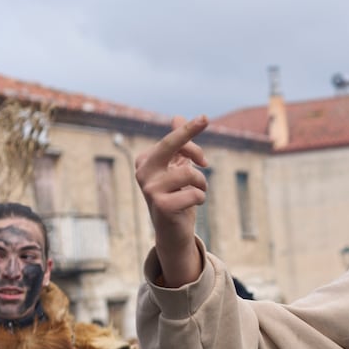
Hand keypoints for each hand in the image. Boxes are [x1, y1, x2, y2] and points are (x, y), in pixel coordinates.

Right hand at [135, 115, 210, 286]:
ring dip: (202, 182)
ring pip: (189, 173)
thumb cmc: (177, 197)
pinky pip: (194, 193)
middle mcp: (143, 172)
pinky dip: (200, 198)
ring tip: (198, 191)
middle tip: (205, 119)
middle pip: (169, 145)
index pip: (172, 141)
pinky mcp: (161, 206)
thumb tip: (177, 117)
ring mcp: (150, 189)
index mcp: (145, 161)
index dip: (190, 133)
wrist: (172, 232)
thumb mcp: (177, 169)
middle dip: (188, 134)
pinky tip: (193, 204)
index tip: (205, 118)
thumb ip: (178, 145)